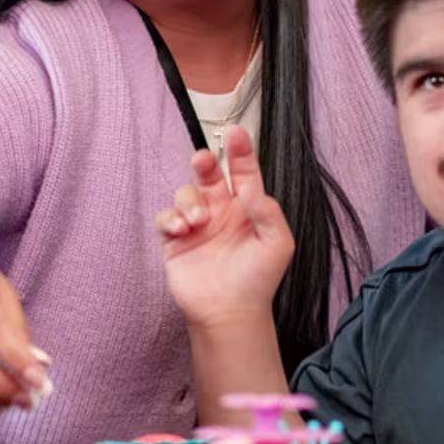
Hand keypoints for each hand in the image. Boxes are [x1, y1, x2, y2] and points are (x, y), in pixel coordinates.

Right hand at [157, 125, 294, 326]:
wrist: (230, 312)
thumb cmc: (259, 279)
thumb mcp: (277, 242)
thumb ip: (266, 209)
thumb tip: (249, 185)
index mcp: (246, 207)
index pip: (243, 172)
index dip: (240, 151)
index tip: (236, 132)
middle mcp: (220, 210)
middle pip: (208, 174)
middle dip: (203, 162)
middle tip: (203, 160)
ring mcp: (196, 224)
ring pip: (185, 193)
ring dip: (189, 201)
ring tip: (198, 222)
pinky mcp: (176, 240)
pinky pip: (166, 217)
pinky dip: (171, 219)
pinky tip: (183, 231)